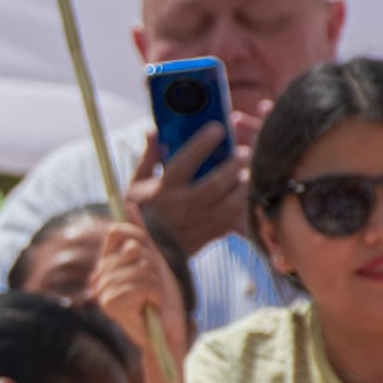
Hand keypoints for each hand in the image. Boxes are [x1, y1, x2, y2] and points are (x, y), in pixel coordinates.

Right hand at [92, 222, 188, 365]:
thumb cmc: (161, 300)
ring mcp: (103, 291)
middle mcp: (101, 277)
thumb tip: (129, 204)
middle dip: (154, 267)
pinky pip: (141, 285)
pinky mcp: (110, 305)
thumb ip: (141, 235)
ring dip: (157, 284)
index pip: (116, 233)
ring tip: (154, 299)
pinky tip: (152, 307)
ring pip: (140, 266)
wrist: (166, 333)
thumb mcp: (154, 262)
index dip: (136, 235)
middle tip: (155, 287)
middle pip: (134, 248)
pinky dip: (156, 295)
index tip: (150, 251)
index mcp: (108, 266)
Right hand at [126, 128, 251, 256]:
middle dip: (235, 163)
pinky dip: (243, 206)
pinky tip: (245, 195)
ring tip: (247, 173)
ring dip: (243, 185)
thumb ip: (148, 158)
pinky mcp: (208, 236)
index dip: (204, 142)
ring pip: (232, 202)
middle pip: (217, 181)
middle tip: (243, 152)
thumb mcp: (135, 185)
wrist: (142, 254)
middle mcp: (182, 206)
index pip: (186, 160)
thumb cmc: (138, 214)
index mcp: (163, 190)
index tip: (218, 128)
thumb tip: (153, 132)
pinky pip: (234, 220)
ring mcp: (198, 223)